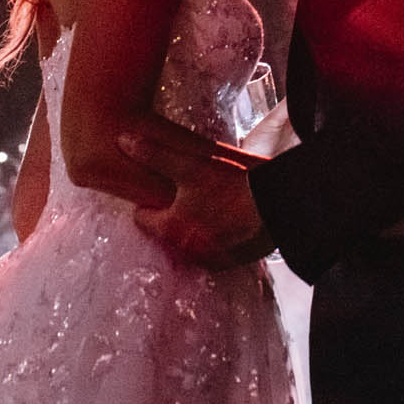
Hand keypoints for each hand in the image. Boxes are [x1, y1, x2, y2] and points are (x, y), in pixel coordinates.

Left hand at [118, 131, 270, 269]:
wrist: (281, 208)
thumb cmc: (234, 187)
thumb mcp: (192, 166)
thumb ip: (155, 155)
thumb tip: (123, 140)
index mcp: (170, 229)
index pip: (142, 218)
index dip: (149, 201)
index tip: (160, 188)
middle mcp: (186, 251)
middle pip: (166, 231)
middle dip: (172, 215)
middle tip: (185, 194)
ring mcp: (209, 260)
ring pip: (190, 241)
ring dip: (194, 227)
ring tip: (207, 205)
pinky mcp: (231, 263)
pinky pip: (212, 249)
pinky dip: (214, 237)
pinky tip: (225, 219)